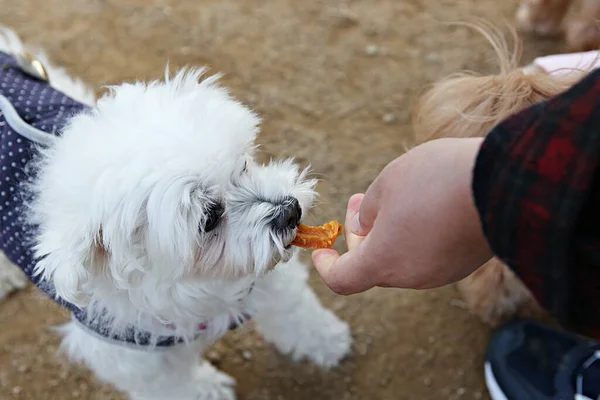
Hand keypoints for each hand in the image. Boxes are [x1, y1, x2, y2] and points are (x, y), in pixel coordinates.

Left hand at [312, 138, 492, 294]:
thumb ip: (367, 211)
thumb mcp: (387, 183)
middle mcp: (411, 276)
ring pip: (401, 259)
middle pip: (373, 265)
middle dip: (360, 235)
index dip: (327, 266)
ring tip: (395, 196)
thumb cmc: (437, 180)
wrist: (506, 182)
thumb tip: (363, 226)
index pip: (343, 280)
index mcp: (384, 261)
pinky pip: (427, 255)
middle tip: (360, 202)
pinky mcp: (463, 263)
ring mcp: (440, 272)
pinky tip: (424, 206)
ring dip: (388, 234)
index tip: (322, 250)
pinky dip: (415, 237)